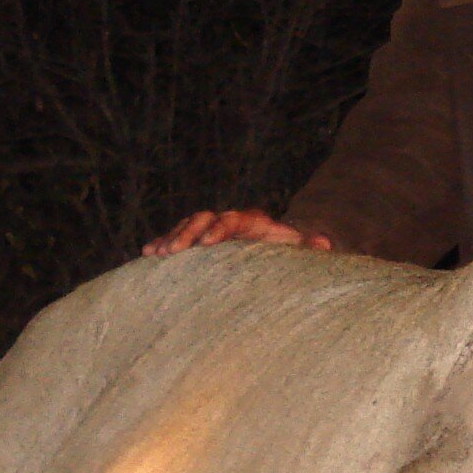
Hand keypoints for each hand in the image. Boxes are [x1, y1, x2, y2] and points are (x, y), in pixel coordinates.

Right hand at [143, 208, 335, 257]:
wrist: (280, 248)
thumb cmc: (292, 252)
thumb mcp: (303, 249)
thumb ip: (312, 247)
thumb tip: (325, 243)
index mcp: (253, 221)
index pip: (232, 219)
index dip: (219, 229)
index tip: (207, 244)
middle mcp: (229, 220)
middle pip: (204, 219)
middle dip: (188, 233)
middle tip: (173, 252)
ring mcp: (212, 229)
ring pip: (187, 227)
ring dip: (171, 238)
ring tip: (155, 254)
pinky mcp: (200, 241)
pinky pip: (179, 239)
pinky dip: (164, 243)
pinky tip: (147, 253)